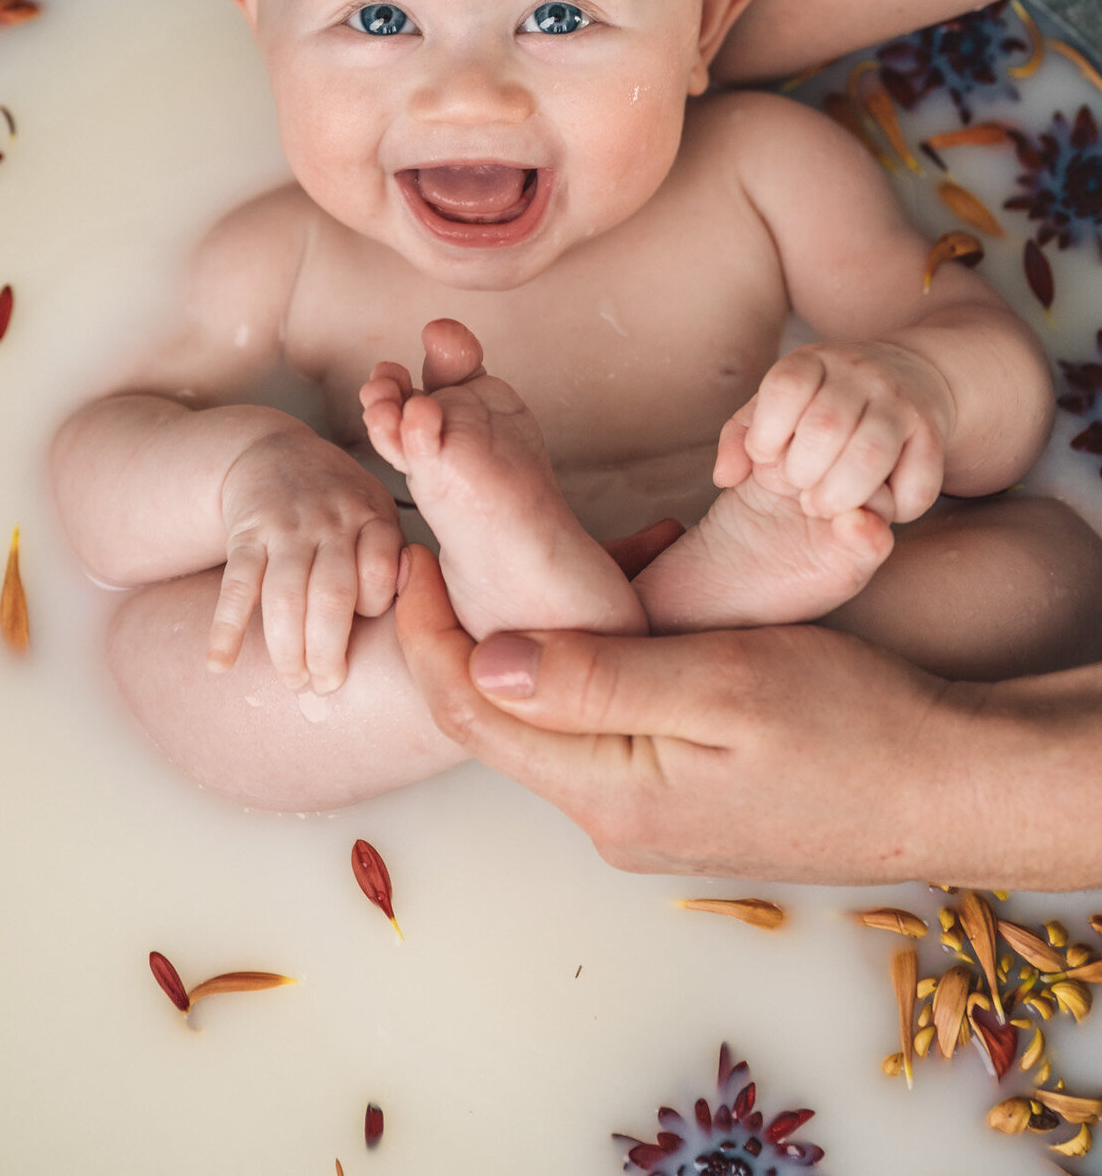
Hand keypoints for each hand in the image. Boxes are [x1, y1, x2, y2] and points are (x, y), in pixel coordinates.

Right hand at [210, 426, 402, 691]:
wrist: (273, 452)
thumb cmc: (337, 499)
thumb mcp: (375, 510)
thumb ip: (388, 557)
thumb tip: (403, 614)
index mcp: (370, 517)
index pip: (377, 572)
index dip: (371, 608)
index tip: (363, 632)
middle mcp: (330, 521)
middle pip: (331, 594)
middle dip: (329, 649)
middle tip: (325, 685)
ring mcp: (285, 527)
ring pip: (285, 596)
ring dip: (287, 648)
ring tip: (293, 680)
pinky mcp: (246, 534)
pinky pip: (237, 585)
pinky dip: (226, 627)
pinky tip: (219, 663)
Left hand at [394, 544, 959, 881]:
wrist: (946, 786)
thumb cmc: (850, 726)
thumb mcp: (720, 683)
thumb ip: (597, 679)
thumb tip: (485, 658)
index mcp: (609, 791)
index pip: (472, 710)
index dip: (428, 628)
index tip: (413, 550)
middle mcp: (612, 817)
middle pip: (498, 720)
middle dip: (464, 629)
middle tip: (452, 541)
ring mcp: (646, 813)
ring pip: (550, 720)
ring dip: (532, 640)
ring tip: (536, 558)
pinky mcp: (679, 799)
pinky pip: (602, 728)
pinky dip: (590, 662)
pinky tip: (623, 607)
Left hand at [713, 341, 953, 522]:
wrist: (912, 374)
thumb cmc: (823, 402)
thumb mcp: (777, 405)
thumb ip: (740, 439)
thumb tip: (724, 477)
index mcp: (813, 361)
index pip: (785, 387)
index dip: (766, 432)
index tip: (766, 455)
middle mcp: (860, 374)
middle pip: (826, 427)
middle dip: (802, 473)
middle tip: (799, 488)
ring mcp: (900, 401)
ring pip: (871, 454)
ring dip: (841, 495)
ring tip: (824, 505)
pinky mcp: (933, 433)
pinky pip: (918, 481)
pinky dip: (895, 507)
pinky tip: (875, 505)